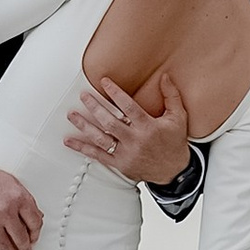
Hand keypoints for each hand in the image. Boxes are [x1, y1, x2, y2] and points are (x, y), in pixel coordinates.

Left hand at [64, 70, 193, 188]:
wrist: (175, 172)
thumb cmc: (175, 143)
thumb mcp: (178, 117)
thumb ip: (171, 96)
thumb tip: (165, 76)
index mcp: (148, 127)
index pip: (128, 106)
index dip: (115, 93)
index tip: (104, 81)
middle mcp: (135, 140)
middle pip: (110, 121)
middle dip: (95, 107)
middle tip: (83, 96)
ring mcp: (126, 153)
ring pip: (101, 138)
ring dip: (84, 126)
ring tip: (72, 115)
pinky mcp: (120, 164)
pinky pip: (98, 155)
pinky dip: (83, 148)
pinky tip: (71, 141)